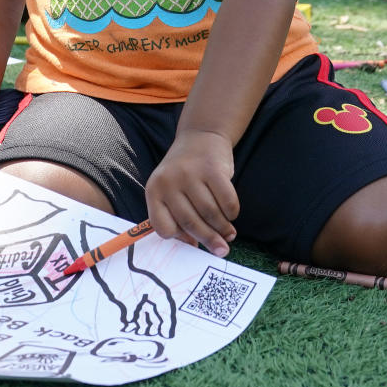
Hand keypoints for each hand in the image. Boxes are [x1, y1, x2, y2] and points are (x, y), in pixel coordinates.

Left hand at [144, 129, 238, 258]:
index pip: (162, 226)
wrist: (201, 136)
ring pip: (210, 214)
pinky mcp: (213, 169)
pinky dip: (232, 213)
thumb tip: (194, 246)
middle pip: (190, 222)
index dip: (179, 238)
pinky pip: (227, 202)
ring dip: (223, 228)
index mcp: (154, 190)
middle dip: (208, 240)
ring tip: (229, 234)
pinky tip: (231, 214)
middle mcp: (169, 181)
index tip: (193, 243)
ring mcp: (190, 174)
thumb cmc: (185, 173)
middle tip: (221, 250)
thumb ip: (177, 216)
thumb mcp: (171, 190)